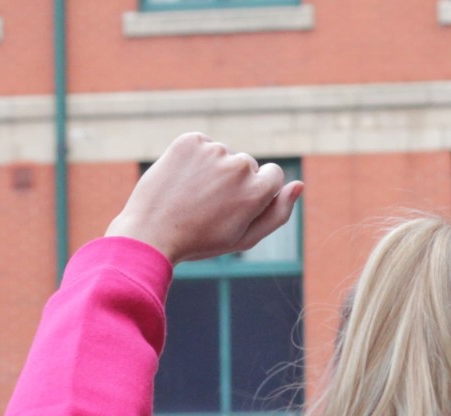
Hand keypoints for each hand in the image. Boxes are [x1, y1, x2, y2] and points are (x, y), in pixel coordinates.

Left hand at [105, 132, 303, 264]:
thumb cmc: (202, 240)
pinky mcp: (190, 140)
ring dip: (214, 170)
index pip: (274, 175)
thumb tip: (299, 185)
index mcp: (257, 191)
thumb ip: (279, 213)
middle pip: (248, 165)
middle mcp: (238, 165)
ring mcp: (213, 150)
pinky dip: (196, 159)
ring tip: (194, 194)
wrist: (151, 231)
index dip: (257, 193)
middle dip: (235, 181)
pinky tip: (184, 179)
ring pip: (225, 155)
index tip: (236, 207)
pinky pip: (204, 145)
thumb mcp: (246, 237)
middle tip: (210, 206)